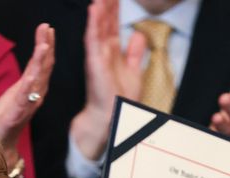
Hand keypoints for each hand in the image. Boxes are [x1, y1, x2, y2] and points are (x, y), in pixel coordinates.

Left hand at [0, 23, 55, 153]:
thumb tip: (32, 70)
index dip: (45, 45)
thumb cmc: (6, 118)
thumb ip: (26, 82)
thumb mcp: (16, 94)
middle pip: (43, 66)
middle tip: (47, 28)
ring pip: (37, 78)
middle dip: (46, 46)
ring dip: (41, 61)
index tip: (47, 28)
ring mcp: (28, 103)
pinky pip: (25, 96)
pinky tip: (32, 74)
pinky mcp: (18, 112)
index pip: (41, 62)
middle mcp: (35, 94)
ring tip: (44, 45)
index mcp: (33, 88)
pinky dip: (29, 84)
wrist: (1, 140)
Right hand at [70, 0, 145, 160]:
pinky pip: (93, 38)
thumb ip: (134, 52)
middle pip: (105, 20)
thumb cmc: (119, 97)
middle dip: (107, 3)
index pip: (113, 24)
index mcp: (112, 51)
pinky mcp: (94, 61)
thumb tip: (137, 34)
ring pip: (97, 24)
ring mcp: (97, 54)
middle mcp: (103, 49)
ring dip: (99, 7)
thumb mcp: (133, 70)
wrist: (110, 114)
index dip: (115, 8)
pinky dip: (93, 23)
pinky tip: (94, 8)